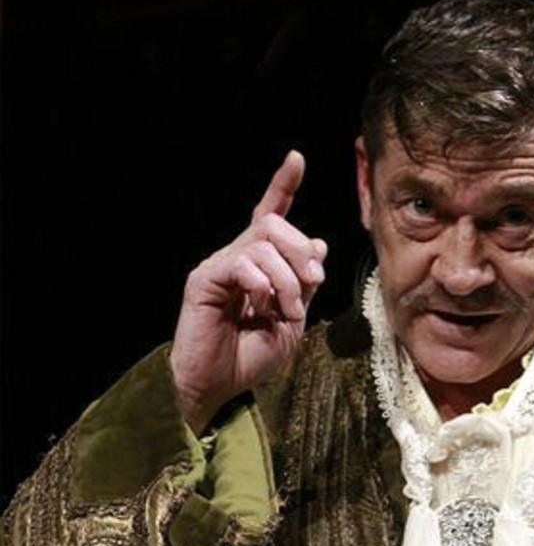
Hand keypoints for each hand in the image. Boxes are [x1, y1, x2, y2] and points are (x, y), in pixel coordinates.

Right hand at [170, 151, 326, 434]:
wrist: (220, 386)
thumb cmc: (252, 355)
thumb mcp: (292, 319)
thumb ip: (304, 283)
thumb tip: (318, 242)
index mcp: (259, 264)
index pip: (269, 215)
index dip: (283, 186)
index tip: (296, 159)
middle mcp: (238, 257)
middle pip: (275, 224)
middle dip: (302, 252)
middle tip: (312, 284)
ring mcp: (220, 266)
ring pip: (264, 244)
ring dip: (288, 280)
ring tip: (286, 311)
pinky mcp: (204, 279)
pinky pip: (242, 263)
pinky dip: (263, 285)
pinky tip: (261, 306)